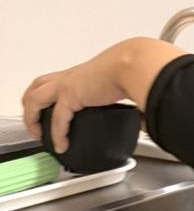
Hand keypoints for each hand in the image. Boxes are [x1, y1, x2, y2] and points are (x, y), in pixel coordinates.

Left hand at [21, 38, 183, 152]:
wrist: (137, 65)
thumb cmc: (138, 69)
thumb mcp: (132, 88)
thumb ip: (136, 107)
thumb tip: (145, 123)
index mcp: (86, 73)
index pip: (61, 81)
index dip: (53, 95)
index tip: (55, 111)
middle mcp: (73, 77)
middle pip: (39, 85)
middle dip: (31, 103)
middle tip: (35, 120)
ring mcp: (68, 85)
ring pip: (34, 98)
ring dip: (32, 117)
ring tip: (38, 134)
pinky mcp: (70, 96)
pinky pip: (57, 120)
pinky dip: (57, 135)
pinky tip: (60, 145)